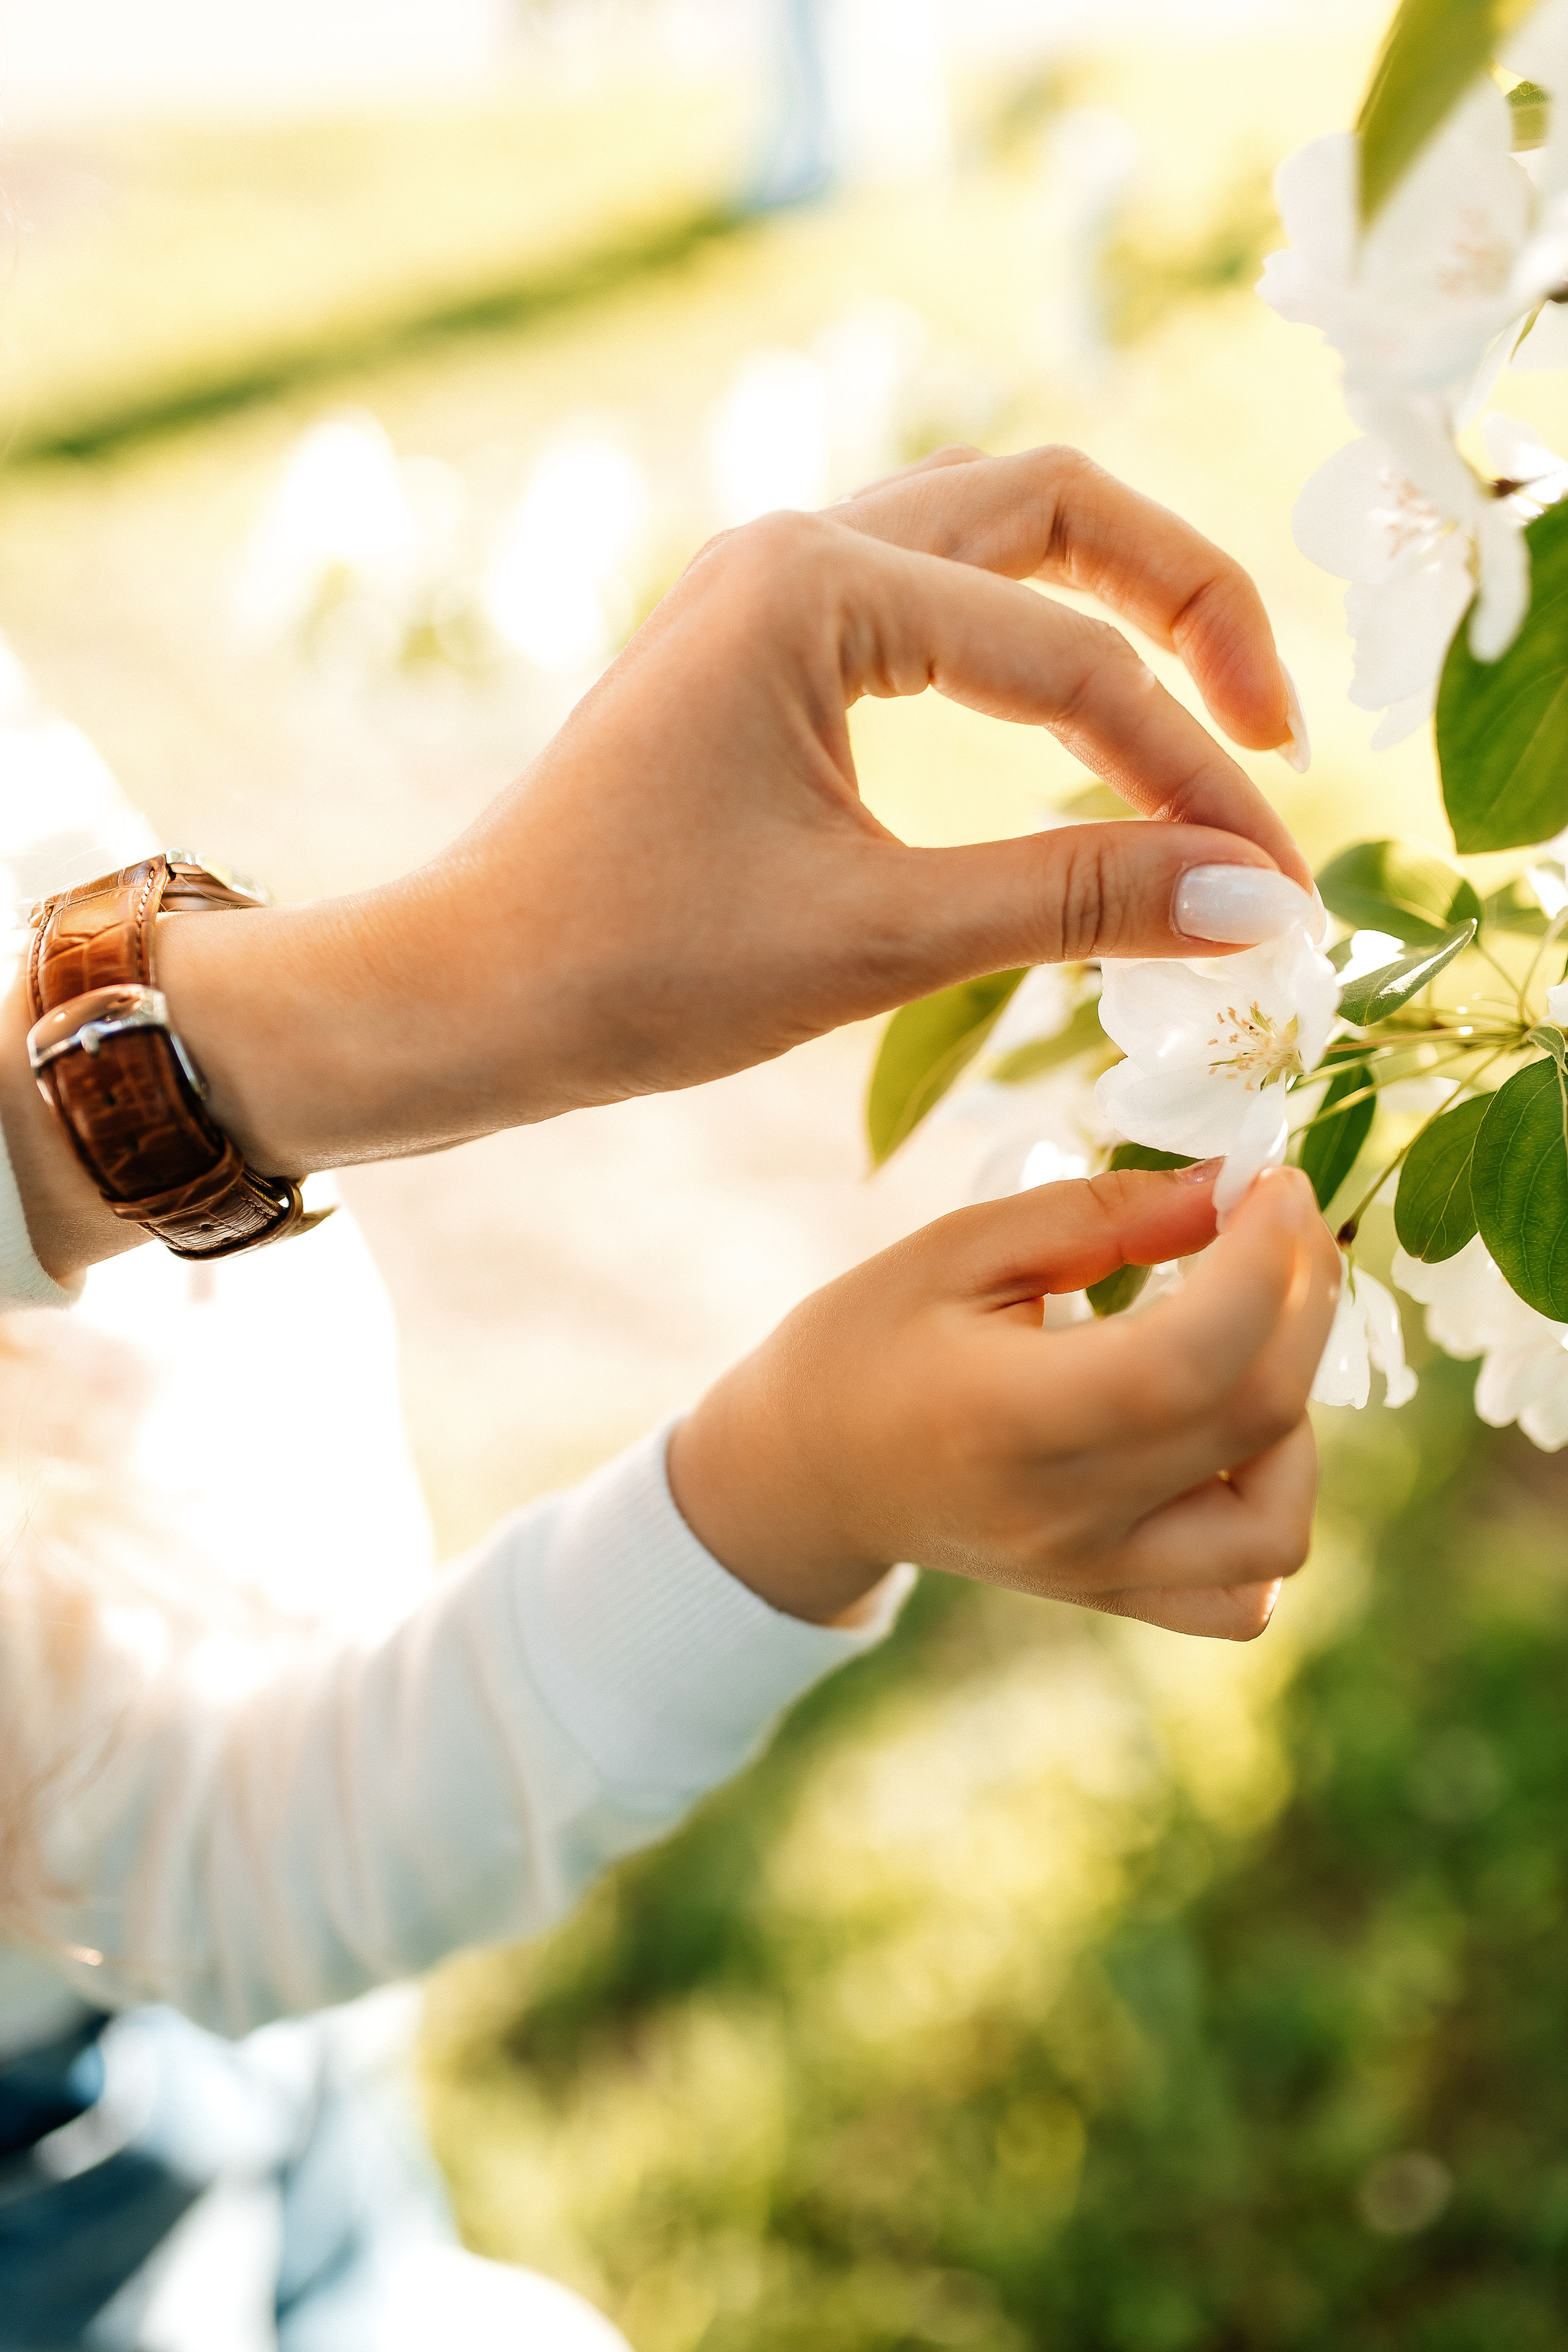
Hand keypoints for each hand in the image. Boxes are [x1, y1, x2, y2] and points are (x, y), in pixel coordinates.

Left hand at [2, 445, 1314, 1279]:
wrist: (462, 996)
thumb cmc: (632, 967)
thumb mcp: (875, 938)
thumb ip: (1075, 899)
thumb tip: (1255, 901)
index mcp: (815, 587)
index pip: (1069, 661)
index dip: (1190, 776)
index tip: (1273, 887)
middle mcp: (798, 546)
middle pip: (1058, 507)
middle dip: (1186, 606)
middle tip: (1270, 730)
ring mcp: (773, 584)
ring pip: (999, 535)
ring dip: (1113, 610)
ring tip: (1200, 725)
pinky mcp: (762, 646)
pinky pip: (938, 605)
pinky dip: (1032, 649)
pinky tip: (1075, 734)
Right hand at [666, 1165, 1340, 1641]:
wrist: (805, 1476)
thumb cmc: (866, 1342)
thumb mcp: (954, 1247)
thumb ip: (1096, 1213)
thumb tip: (1227, 1185)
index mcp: (1007, 1417)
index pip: (1189, 1358)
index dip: (1264, 1260)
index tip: (1270, 1179)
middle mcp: (1064, 1514)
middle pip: (1255, 1417)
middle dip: (1302, 1293)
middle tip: (1277, 1214)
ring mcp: (1095, 1570)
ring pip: (1276, 1527)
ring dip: (1298, 1413)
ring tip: (1248, 1332)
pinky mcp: (1113, 1594)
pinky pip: (1243, 1597)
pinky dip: (1273, 1513)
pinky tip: (1234, 1434)